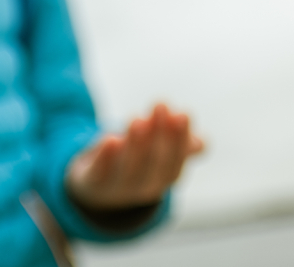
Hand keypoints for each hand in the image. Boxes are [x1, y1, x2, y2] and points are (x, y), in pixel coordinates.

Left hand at [65, 104, 203, 210]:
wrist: (95, 186)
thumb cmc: (133, 162)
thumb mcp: (156, 152)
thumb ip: (177, 145)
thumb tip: (201, 143)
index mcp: (162, 179)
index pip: (176, 162)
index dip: (180, 138)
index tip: (183, 113)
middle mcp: (143, 188)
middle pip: (155, 165)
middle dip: (160, 134)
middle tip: (161, 104)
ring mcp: (117, 189)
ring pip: (129, 169)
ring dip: (135, 144)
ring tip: (137, 118)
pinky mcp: (92, 183)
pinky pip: (100, 173)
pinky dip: (106, 158)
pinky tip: (111, 138)